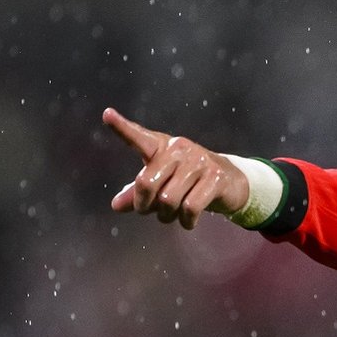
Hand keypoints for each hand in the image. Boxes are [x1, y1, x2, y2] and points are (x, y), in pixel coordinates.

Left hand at [104, 108, 248, 229]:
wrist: (229, 181)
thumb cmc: (187, 181)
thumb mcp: (161, 183)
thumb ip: (137, 193)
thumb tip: (116, 205)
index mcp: (161, 146)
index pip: (139, 138)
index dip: (122, 128)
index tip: (107, 115)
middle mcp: (179, 149)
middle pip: (146, 183)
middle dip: (144, 206)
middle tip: (149, 212)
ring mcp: (199, 161)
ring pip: (168, 200)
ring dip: (166, 216)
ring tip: (171, 216)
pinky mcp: (215, 177)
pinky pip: (190, 208)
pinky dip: (186, 221)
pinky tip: (187, 222)